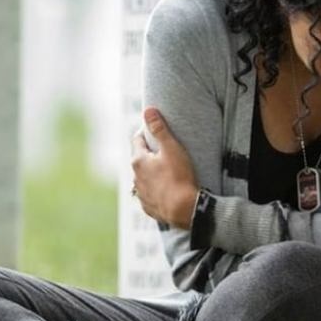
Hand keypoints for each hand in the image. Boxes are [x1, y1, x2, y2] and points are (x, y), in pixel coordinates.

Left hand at [130, 107, 198, 228]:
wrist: (185, 209)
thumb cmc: (179, 177)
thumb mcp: (172, 148)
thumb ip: (159, 129)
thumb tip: (148, 110)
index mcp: (138, 161)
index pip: (137, 140)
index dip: (146, 133)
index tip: (156, 131)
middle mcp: (135, 177)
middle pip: (140, 159)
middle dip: (150, 153)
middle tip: (166, 150)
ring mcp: (141, 194)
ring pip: (144, 178)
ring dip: (152, 173)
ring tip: (168, 171)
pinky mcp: (149, 207)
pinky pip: (150, 194)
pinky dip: (156, 190)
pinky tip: (168, 189)